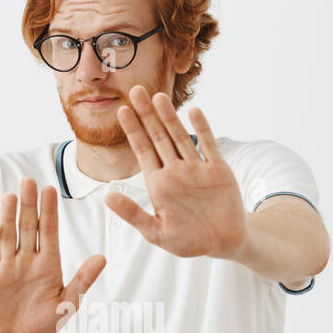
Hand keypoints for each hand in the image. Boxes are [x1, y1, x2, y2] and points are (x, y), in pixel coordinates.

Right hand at [0, 177, 105, 332]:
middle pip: (27, 227)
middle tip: (29, 181)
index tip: (50, 190)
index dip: (49, 211)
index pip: (49, 231)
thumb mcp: (66, 305)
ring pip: (8, 235)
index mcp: (48, 263)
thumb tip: (102, 258)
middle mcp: (27, 259)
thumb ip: (82, 281)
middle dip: (28, 205)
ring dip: (8, 216)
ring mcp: (7, 264)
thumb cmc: (41, 321)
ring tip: (11, 196)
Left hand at [106, 84, 247, 258]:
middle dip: (147, 115)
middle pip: (158, 137)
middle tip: (135, 89)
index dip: (132, 130)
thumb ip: (133, 214)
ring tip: (158, 96)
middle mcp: (175, 171)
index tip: (121, 110)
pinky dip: (202, 129)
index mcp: (158, 184)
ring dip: (170, 117)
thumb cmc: (189, 240)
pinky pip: (208, 146)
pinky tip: (194, 112)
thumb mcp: (156, 232)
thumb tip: (107, 197)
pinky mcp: (217, 170)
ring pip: (180, 137)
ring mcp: (196, 168)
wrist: (224, 242)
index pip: (142, 151)